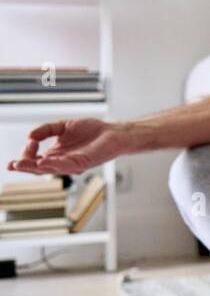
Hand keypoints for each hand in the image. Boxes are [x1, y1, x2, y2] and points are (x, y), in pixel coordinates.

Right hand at [7, 118, 126, 175]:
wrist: (113, 132)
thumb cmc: (91, 131)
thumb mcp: (63, 126)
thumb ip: (46, 130)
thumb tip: (29, 135)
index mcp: (55, 154)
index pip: (34, 159)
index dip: (27, 154)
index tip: (30, 141)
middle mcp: (61, 162)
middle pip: (38, 168)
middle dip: (24, 167)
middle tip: (11, 165)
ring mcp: (72, 164)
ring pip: (50, 169)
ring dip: (34, 167)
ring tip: (20, 164)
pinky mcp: (83, 163)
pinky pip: (66, 166)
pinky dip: (53, 164)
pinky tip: (43, 161)